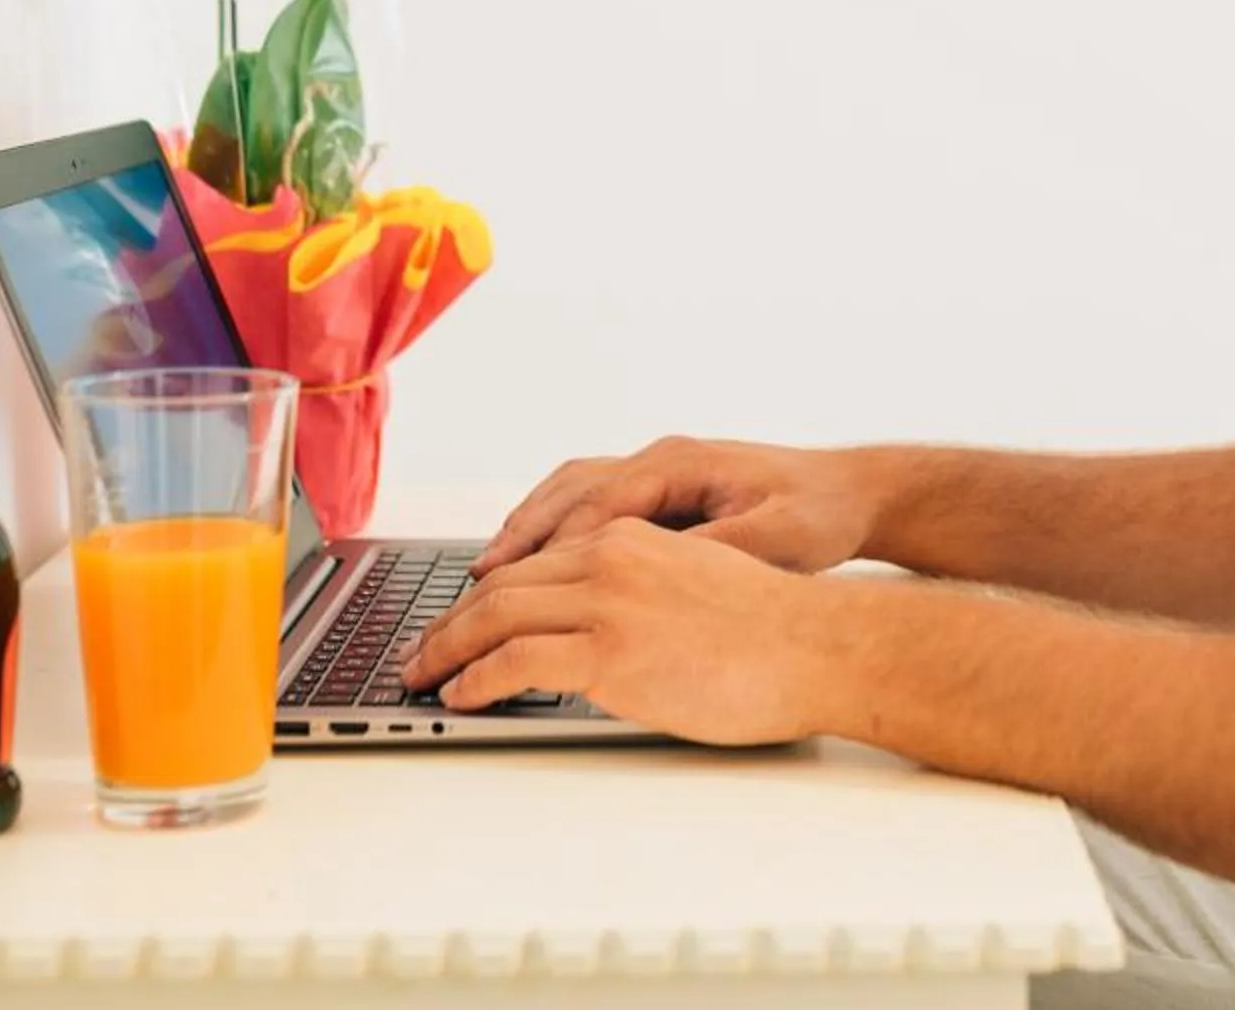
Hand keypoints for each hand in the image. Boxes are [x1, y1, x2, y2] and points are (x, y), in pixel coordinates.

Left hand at [405, 518, 851, 745]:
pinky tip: (461, 696)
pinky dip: (476, 679)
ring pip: (496, 617)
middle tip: (419, 652)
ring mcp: (608, 602)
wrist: (816, 646)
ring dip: (447, 651)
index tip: (456, 619)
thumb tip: (603, 629)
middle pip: (501, 586)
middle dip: (449, 623)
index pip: (534, 561)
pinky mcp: (611, 652)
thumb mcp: (696, 585)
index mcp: (631, 538)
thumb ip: (642, 592)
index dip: (484, 595)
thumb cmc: (772, 631)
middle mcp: (611, 557)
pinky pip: (516, 662)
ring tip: (423, 677)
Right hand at [473, 436, 885, 576]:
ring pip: (572, 492)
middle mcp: (660, 460)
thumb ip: (715, 552)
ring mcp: (659, 472)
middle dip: (521, 534)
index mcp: (680, 464)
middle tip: (477, 581)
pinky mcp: (664, 492)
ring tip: (490, 573)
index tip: (510, 582)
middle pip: (568, 490)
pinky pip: (592, 503)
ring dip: (531, 528)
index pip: (596, 502)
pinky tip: (540, 564)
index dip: (550, 545)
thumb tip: (657, 568)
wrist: (853, 493)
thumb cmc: (819, 513)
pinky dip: (557, 529)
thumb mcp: (775, 539)